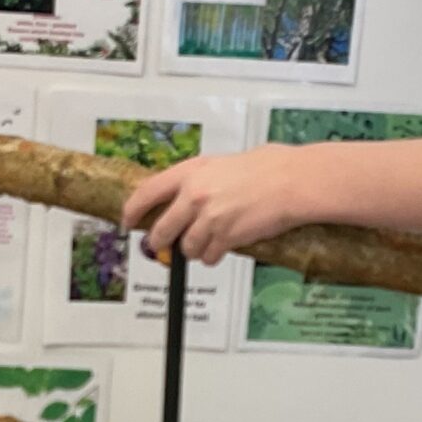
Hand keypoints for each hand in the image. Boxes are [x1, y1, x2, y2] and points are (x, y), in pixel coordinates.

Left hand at [119, 145, 304, 265]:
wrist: (292, 181)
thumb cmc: (268, 168)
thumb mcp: (222, 164)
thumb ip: (200, 180)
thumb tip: (187, 196)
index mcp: (191, 172)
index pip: (147, 192)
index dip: (132, 210)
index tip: (129, 220)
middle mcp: (194, 195)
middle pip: (161, 230)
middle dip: (161, 243)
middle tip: (165, 247)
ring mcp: (208, 219)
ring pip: (186, 249)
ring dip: (195, 250)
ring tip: (210, 241)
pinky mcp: (225, 237)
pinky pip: (208, 256)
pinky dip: (213, 256)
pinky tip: (224, 246)